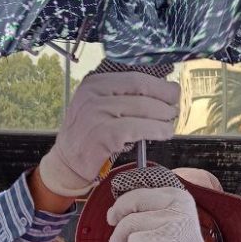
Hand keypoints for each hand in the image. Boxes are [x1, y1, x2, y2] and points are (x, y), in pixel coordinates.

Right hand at [39, 72, 179, 197]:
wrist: (67, 163)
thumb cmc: (89, 135)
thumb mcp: (99, 107)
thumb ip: (123, 97)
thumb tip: (164, 90)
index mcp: (94, 83)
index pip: (135, 78)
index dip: (159, 85)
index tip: (172, 92)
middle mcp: (93, 94)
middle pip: (141, 91)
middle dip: (164, 101)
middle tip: (174, 111)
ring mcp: (96, 113)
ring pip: (143, 109)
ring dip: (163, 117)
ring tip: (170, 124)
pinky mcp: (102, 134)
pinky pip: (138, 128)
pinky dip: (156, 130)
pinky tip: (164, 134)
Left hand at [107, 185, 209, 241]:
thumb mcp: (166, 219)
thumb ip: (144, 210)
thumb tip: (112, 211)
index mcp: (177, 196)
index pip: (138, 193)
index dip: (121, 204)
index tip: (113, 217)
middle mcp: (178, 205)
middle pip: (132, 203)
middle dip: (118, 219)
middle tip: (115, 237)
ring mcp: (174, 222)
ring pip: (130, 223)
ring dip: (123, 239)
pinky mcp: (168, 241)